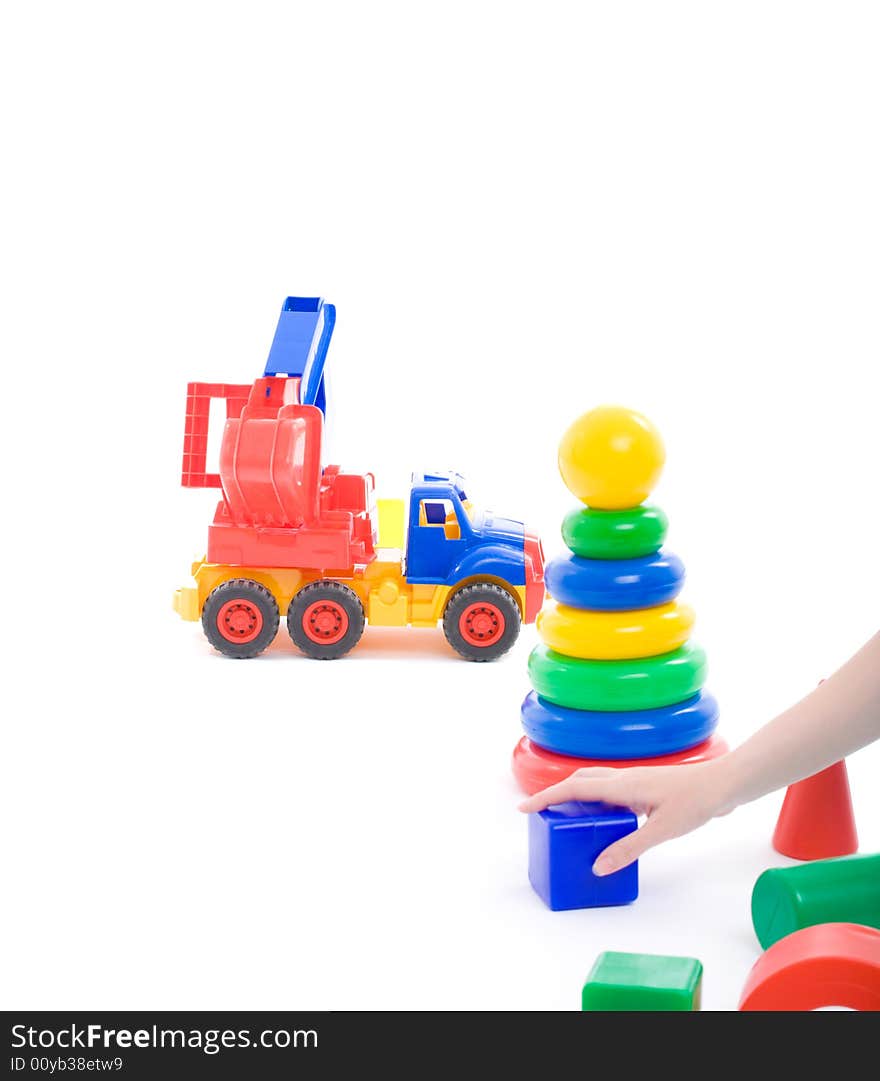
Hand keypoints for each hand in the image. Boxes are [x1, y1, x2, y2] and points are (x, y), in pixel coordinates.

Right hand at [518, 760, 733, 874]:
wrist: (723, 783)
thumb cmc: (695, 801)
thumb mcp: (661, 830)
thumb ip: (629, 848)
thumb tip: (598, 866)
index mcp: (621, 785)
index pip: (574, 788)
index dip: (546, 798)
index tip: (523, 808)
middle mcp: (623, 778)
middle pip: (580, 781)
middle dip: (556, 795)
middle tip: (540, 814)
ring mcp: (634, 781)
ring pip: (594, 784)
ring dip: (575, 796)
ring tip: (565, 819)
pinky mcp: (645, 788)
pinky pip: (610, 792)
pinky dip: (596, 802)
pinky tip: (602, 821)